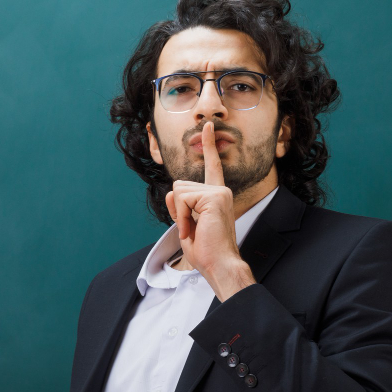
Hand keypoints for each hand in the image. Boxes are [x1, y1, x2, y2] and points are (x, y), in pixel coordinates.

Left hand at [164, 121, 255, 300]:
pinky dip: (181, 216)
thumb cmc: (206, 252)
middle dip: (177, 208)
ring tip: (194, 231)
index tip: (207, 126)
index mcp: (216, 197)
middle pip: (179, 185)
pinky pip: (182, 199)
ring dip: (179, 214)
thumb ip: (179, 208)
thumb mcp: (186, 226)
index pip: (212, 167)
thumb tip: (171, 192)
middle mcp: (220, 191)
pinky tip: (192, 228)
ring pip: (178, 191)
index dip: (208, 145)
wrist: (219, 265)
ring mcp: (219, 192)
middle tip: (192, 230)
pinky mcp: (214, 197)